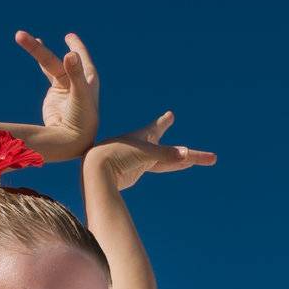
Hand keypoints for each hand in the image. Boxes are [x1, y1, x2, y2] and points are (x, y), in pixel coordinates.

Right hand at [15, 30, 99, 155]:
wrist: (71, 142)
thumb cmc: (82, 121)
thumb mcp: (80, 95)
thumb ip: (75, 74)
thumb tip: (69, 54)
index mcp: (88, 79)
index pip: (81, 57)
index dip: (76, 46)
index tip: (68, 37)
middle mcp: (77, 81)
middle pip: (57, 60)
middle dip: (38, 49)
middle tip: (20, 35)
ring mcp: (64, 87)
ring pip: (49, 65)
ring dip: (37, 52)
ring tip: (19, 36)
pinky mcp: (54, 95)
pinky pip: (47, 73)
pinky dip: (41, 63)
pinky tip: (37, 52)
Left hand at [84, 111, 215, 190]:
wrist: (96, 172)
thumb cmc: (116, 156)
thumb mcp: (143, 154)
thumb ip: (166, 154)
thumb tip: (187, 155)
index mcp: (140, 137)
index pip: (155, 127)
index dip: (163, 122)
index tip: (170, 115)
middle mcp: (141, 146)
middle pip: (163, 142)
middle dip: (172, 137)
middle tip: (172, 121)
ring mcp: (138, 160)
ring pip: (165, 159)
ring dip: (180, 159)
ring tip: (192, 159)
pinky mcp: (135, 173)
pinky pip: (160, 167)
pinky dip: (172, 166)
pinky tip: (180, 164)